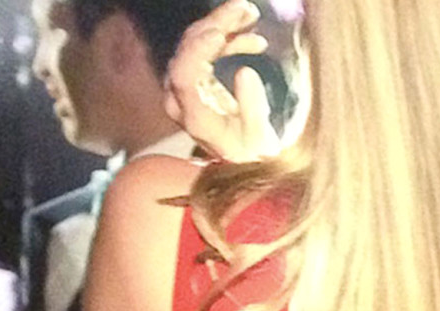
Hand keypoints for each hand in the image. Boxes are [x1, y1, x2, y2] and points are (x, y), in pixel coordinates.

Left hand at [165, 0, 279, 162]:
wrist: (246, 165)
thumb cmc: (253, 157)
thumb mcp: (259, 140)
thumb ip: (253, 108)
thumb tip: (245, 73)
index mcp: (193, 116)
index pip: (184, 74)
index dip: (198, 49)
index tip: (220, 32)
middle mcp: (180, 99)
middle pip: (188, 51)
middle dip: (216, 25)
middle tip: (245, 8)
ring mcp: (184, 88)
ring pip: (195, 45)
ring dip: (223, 27)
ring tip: (252, 16)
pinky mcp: (194, 81)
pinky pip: (205, 51)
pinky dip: (228, 41)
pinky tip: (254, 41)